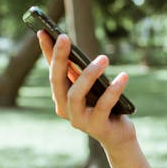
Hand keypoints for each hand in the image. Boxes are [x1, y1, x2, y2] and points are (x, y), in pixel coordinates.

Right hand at [37, 31, 135, 148]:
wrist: (118, 136)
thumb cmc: (104, 106)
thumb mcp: (93, 87)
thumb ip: (83, 71)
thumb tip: (74, 46)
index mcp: (61, 97)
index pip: (52, 71)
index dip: (46, 51)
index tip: (42, 31)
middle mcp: (64, 109)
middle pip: (57, 81)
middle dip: (59, 58)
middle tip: (64, 37)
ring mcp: (78, 120)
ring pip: (76, 94)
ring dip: (88, 74)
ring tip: (104, 58)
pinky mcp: (96, 126)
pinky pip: (103, 105)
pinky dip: (113, 90)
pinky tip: (123, 76)